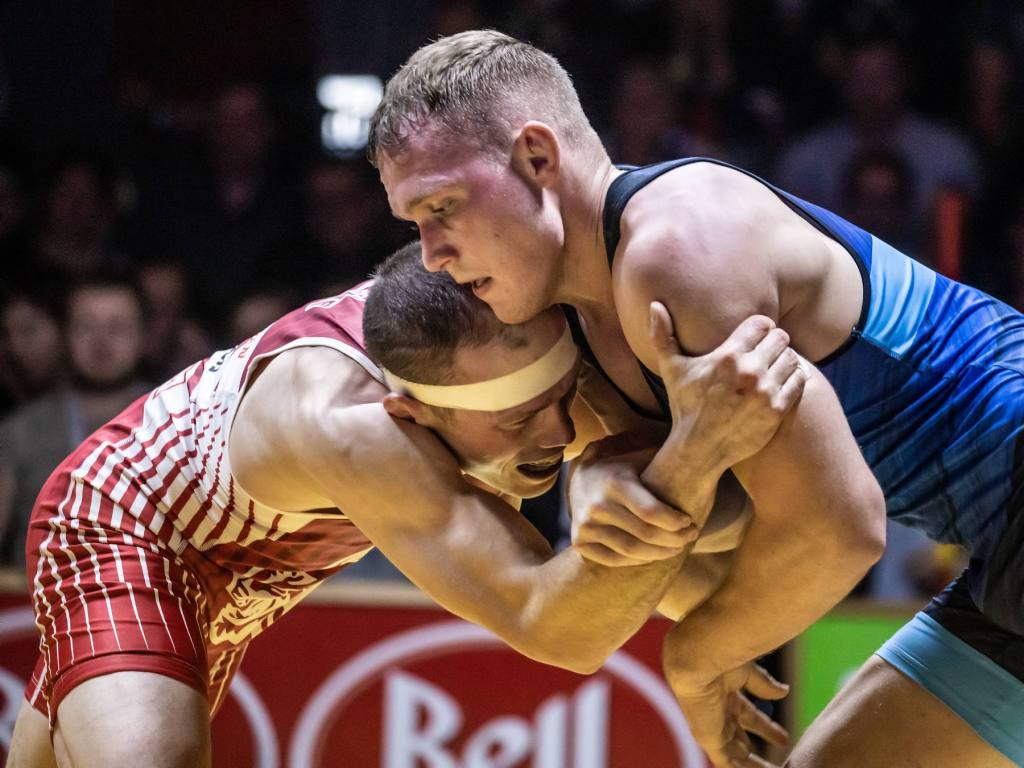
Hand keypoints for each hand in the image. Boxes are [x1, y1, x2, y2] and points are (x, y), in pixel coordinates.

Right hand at [570, 435, 697, 565]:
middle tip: (691, 536)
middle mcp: (597, 505)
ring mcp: (585, 525)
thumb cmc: (620, 471)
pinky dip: (638, 561)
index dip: (675, 521)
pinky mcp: (578, 541)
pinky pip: (614, 559)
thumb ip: (662, 460)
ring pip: (632, 550)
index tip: (690, 521)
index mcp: (615, 483)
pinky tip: (653, 555)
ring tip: (677, 548)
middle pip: (646, 534)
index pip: (651, 512)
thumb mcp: (637, 460)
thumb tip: (698, 453)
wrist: (579, 482)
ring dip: (661, 553)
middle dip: (675, 539)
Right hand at [649, 303, 805, 473]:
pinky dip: (793, 379)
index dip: (760, 328)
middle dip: (774, 342)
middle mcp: (749, 372)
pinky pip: (799, 381)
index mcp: (727, 357)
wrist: (699, 448)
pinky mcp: (777, 410)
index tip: (755, 337)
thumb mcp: (671, 369)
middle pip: (781, 338)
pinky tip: (780, 383)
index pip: (761, 324)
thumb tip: (654, 304)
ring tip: (773, 368)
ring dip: (784, 360)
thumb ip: (663, 335)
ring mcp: (765, 392)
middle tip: (766, 352)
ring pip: (792, 358)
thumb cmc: (685, 405)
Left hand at [664, 658, 789, 767]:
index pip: (750, 718)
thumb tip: (784, 692)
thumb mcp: (748, 673)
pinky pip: (726, 762)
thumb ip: (764, 685)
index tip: (784, 740)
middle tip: (777, 764)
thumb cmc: (719, 658)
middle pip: (741, 740)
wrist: (698, 659)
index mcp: (727, 696)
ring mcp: (714, 727)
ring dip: (752, 764)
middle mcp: (719, 713)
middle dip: (757, 753)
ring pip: (736, 754)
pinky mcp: (709, 738)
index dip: (767, 730)